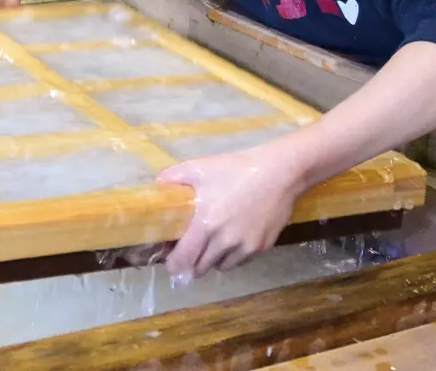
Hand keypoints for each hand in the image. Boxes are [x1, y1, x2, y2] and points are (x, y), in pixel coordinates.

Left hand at [158, 143, 305, 280]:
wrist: (278, 173)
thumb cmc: (236, 169)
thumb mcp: (201, 168)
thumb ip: (174, 177)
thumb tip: (157, 185)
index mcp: (206, 224)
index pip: (185, 258)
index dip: (175, 264)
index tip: (170, 262)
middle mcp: (225, 241)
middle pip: (201, 267)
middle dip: (192, 263)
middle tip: (190, 252)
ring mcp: (245, 247)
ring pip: (221, 267)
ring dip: (213, 261)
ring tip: (212, 245)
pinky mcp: (262, 248)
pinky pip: (240, 260)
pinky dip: (232, 256)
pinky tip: (232, 239)